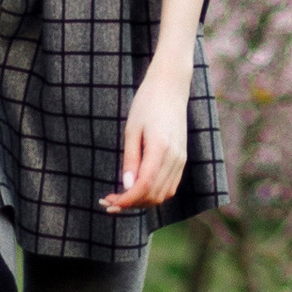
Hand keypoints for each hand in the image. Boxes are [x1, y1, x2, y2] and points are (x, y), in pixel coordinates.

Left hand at [101, 57, 190, 214]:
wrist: (170, 87)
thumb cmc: (147, 104)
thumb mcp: (131, 130)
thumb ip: (130, 159)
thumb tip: (126, 187)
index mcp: (160, 148)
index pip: (144, 186)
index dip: (126, 200)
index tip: (109, 201)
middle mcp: (175, 157)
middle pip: (154, 195)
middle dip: (132, 204)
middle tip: (109, 201)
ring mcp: (181, 159)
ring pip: (164, 194)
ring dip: (143, 201)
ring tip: (121, 196)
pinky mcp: (182, 159)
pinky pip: (170, 185)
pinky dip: (154, 193)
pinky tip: (137, 187)